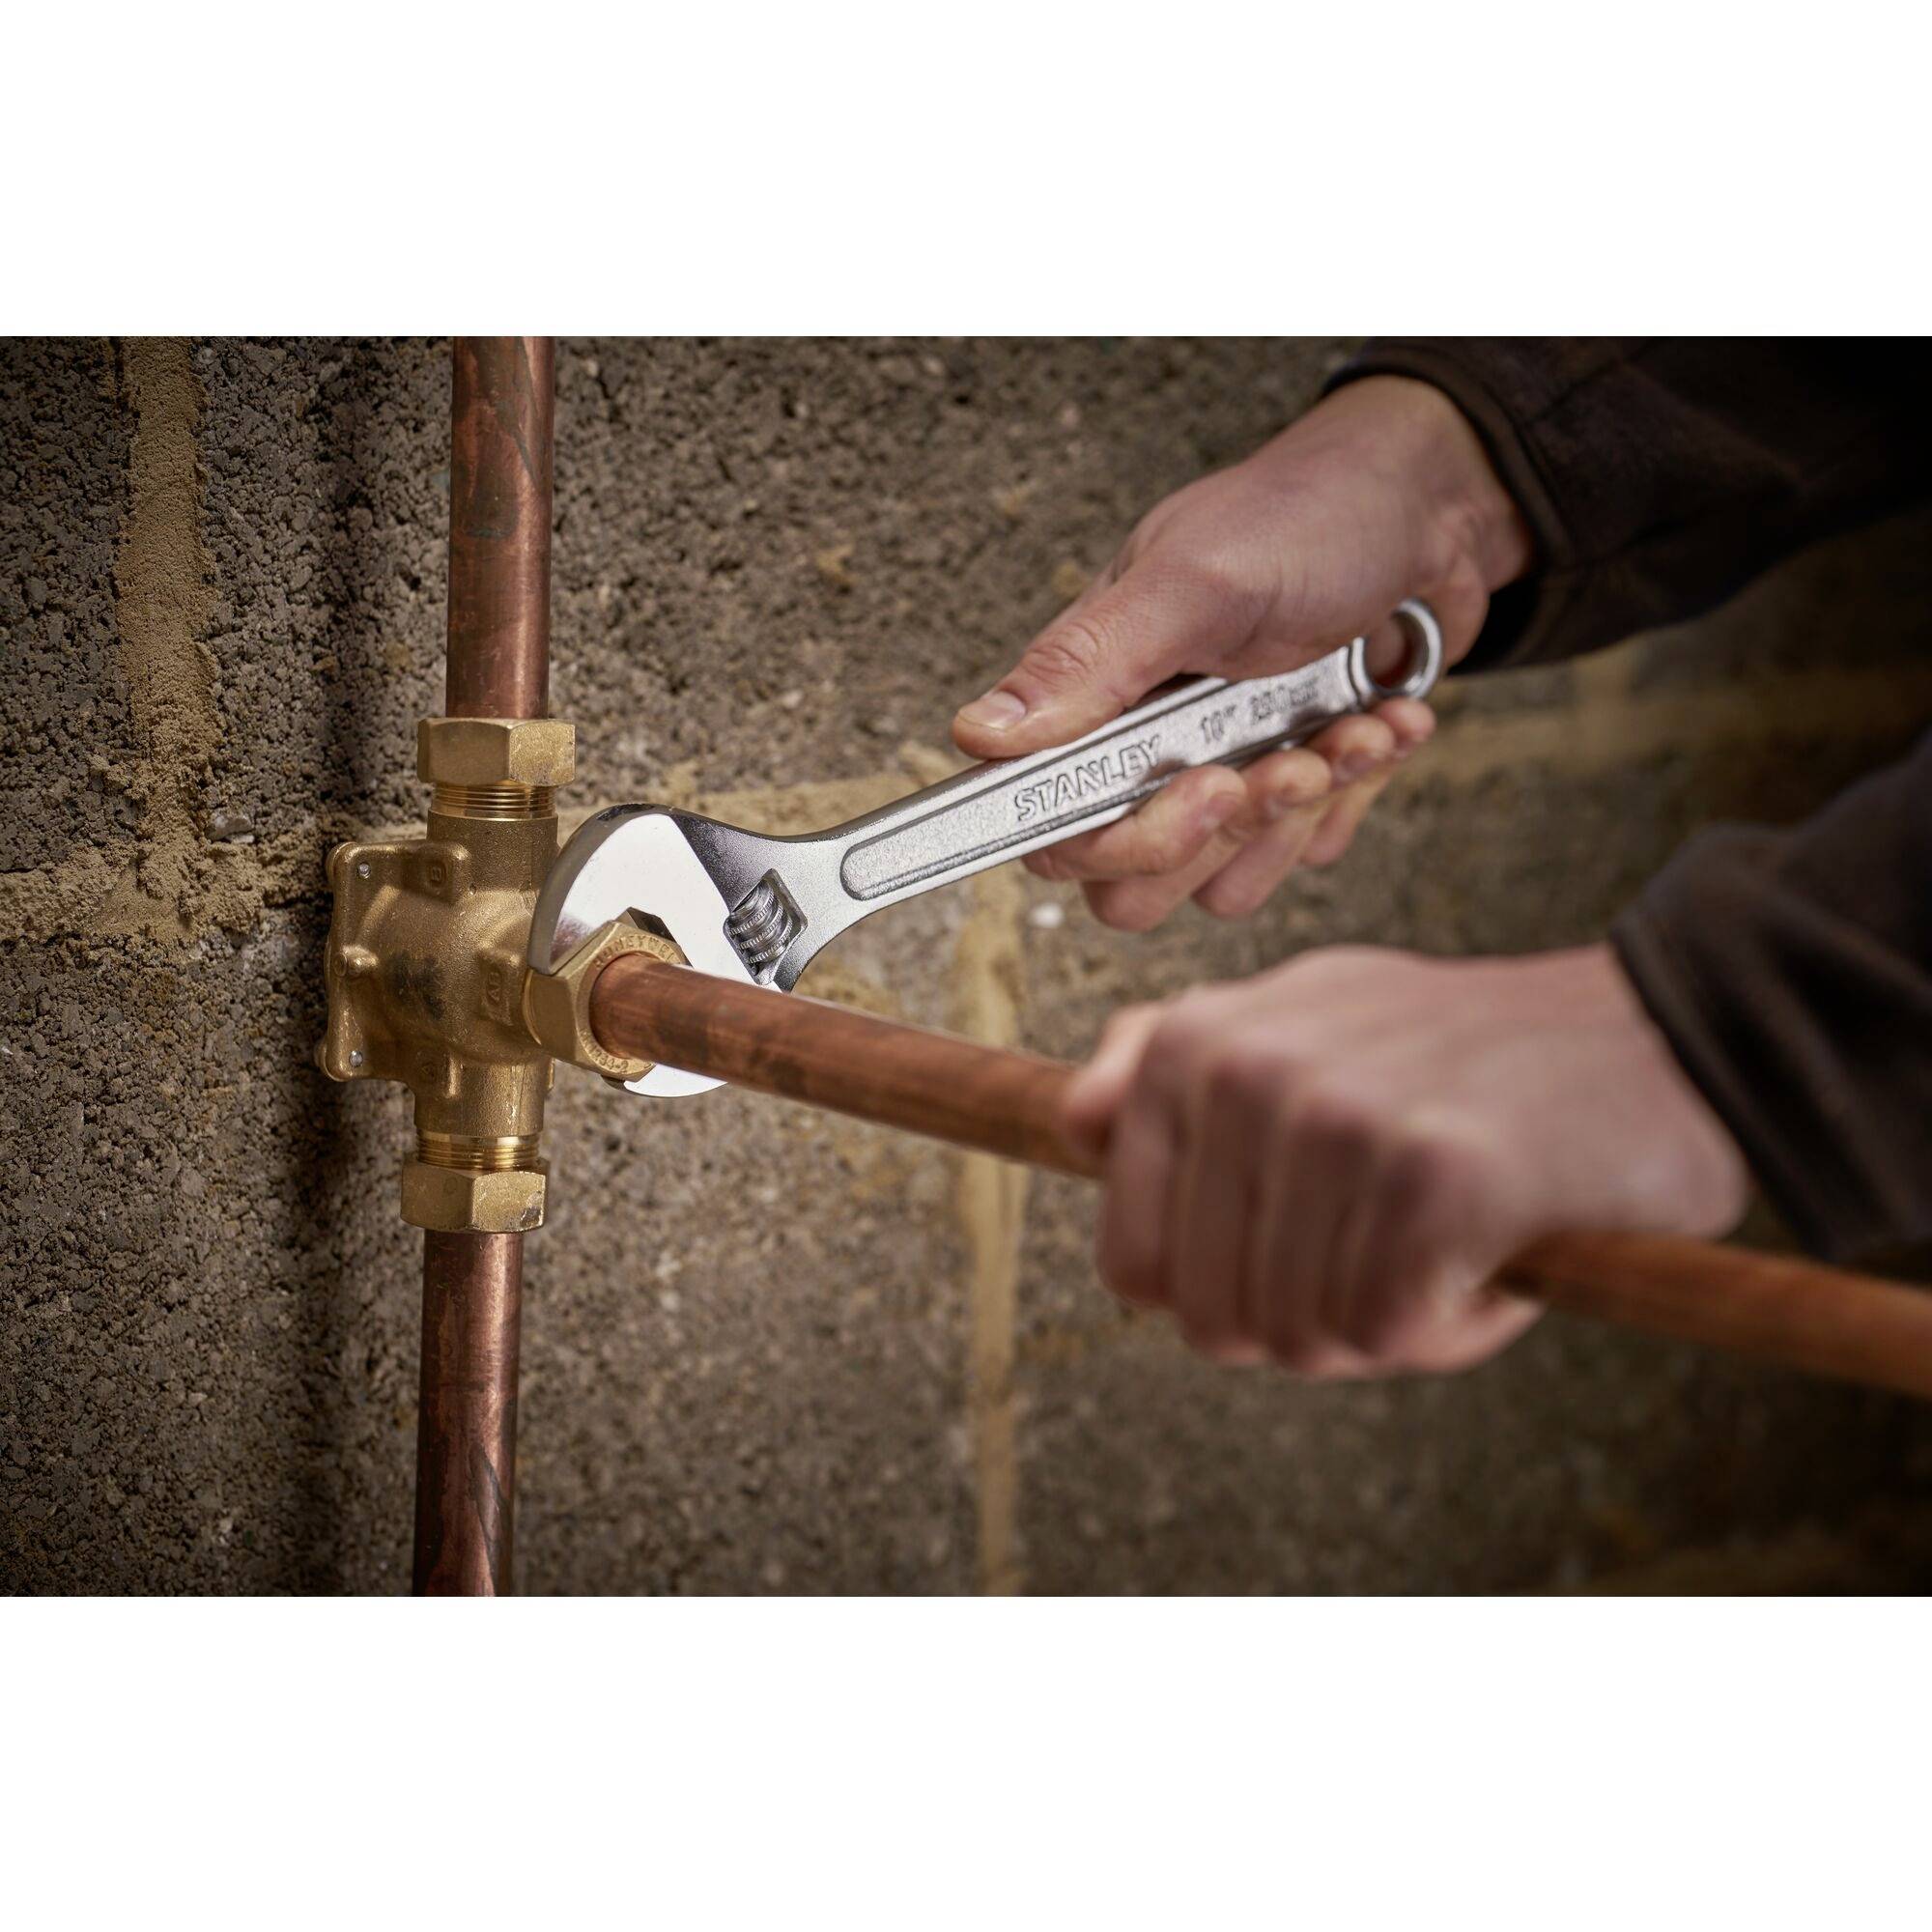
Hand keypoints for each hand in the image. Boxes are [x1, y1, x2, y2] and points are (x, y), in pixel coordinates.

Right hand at [952, 376, 1534, 928]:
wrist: (1430, 503)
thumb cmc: (1307, 515)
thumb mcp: (1195, 577)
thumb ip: (1088, 663)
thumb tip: (978, 735)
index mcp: (1097, 699)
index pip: (1058, 833)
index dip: (1123, 844)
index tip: (1205, 789)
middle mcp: (1146, 750)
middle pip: (1136, 884)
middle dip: (1226, 834)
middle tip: (1283, 763)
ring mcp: (1222, 773)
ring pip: (1226, 883)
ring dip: (1302, 813)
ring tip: (1347, 728)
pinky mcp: (1293, 788)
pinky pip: (1306, 849)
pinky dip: (1355, 788)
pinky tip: (1378, 717)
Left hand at [1059, 944, 1747, 1376]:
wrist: (1655, 1034)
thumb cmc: (1463, 1060)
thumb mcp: (1302, 1025)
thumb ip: (1172, 1072)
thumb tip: (1075, 1122)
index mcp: (1194, 1045)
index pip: (1133, 1269)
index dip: (1228, 1290)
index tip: (1309, 1238)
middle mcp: (1246, 1069)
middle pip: (1217, 1323)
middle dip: (1313, 1315)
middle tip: (1396, 1236)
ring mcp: (1334, 1117)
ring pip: (1305, 1338)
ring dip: (1394, 1316)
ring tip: (1451, 1224)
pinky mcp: (1432, 1174)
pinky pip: (1393, 1337)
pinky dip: (1462, 1322)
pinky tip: (1499, 1240)